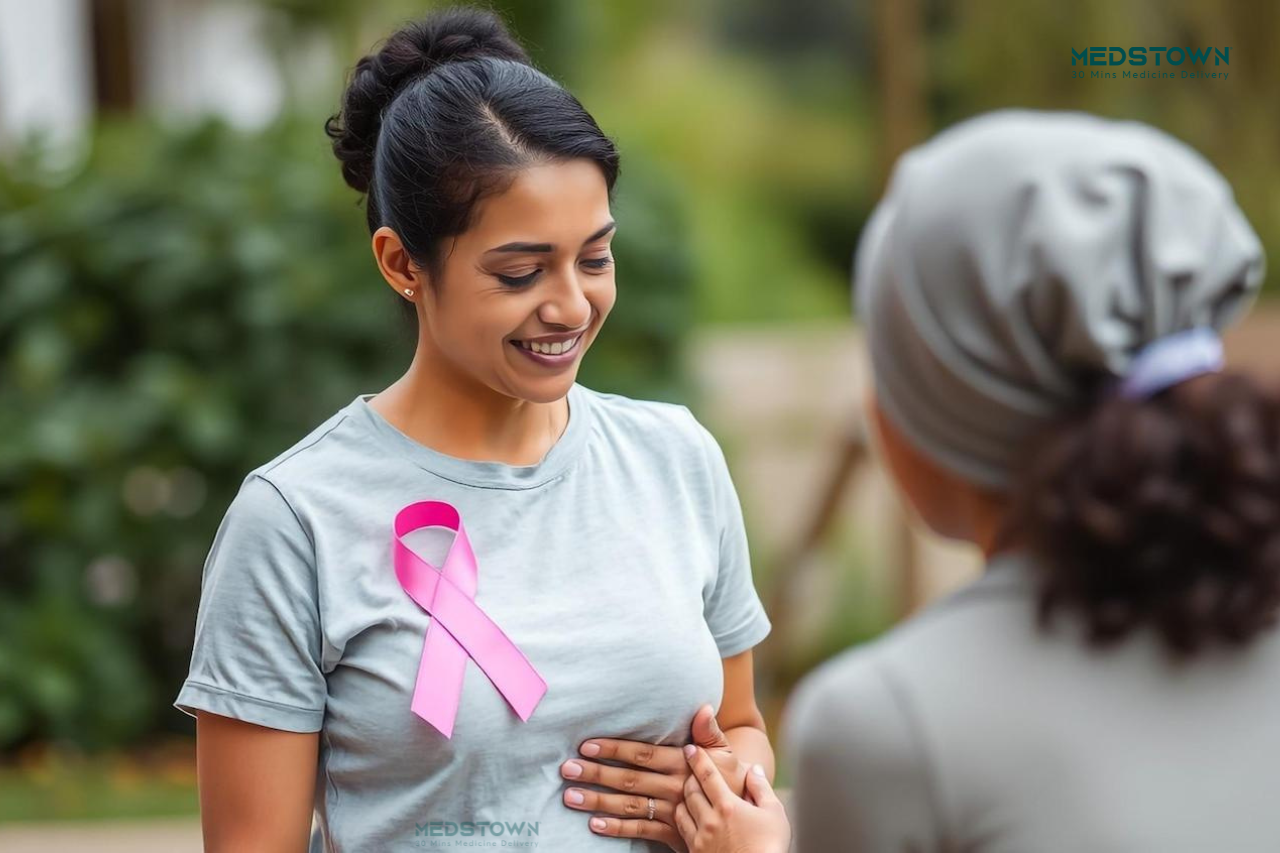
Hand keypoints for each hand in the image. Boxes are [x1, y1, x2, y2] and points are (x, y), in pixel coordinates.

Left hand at [561, 704, 745, 849]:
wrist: (742, 814)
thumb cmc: (728, 777)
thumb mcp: (724, 753)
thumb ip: (709, 731)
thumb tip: (703, 707)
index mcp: (684, 764)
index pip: (643, 755)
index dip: (615, 749)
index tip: (587, 745)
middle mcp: (674, 788)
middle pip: (630, 780)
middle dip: (597, 774)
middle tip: (567, 769)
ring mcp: (672, 812)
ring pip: (630, 806)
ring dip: (598, 801)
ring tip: (570, 796)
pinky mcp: (672, 834)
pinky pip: (641, 831)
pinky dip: (617, 829)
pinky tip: (594, 825)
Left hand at [674, 745, 790, 852]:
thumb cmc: (770, 848)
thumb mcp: (774, 814)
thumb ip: (761, 787)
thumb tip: (754, 768)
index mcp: (728, 806)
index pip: (707, 775)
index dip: (698, 758)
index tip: (691, 748)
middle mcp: (710, 821)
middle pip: (689, 790)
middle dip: (690, 777)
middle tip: (692, 771)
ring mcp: (700, 839)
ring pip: (680, 810)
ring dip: (683, 798)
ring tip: (689, 793)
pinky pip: (681, 830)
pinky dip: (681, 819)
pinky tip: (688, 817)